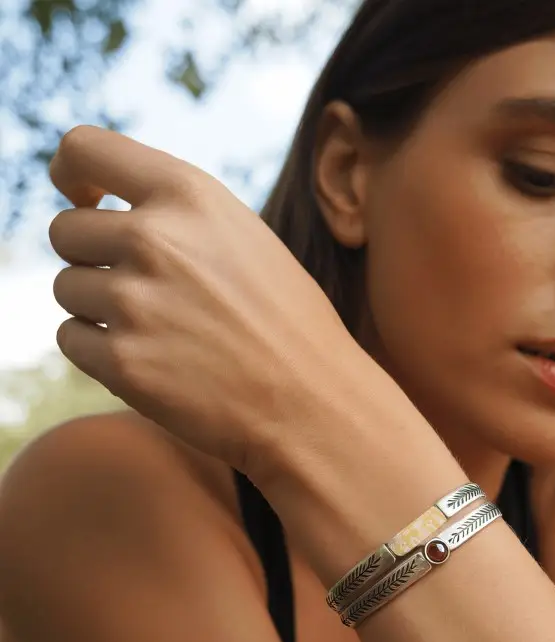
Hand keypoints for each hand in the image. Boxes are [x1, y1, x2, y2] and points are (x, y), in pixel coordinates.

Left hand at [48, 125, 358, 476]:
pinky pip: (71, 339)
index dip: (71, 173)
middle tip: (142, 293)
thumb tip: (103, 214)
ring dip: (97, 309)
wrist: (313, 404)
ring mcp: (133, 302)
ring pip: (68, 288)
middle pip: (65, 231)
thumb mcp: (244, 239)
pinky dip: (99, 353)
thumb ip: (177, 217)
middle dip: (92, 259)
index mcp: (189, 196)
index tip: (82, 199)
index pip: (84, 149)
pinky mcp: (122, 362)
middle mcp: (154, 239)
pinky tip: (152, 362)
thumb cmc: (287, 324)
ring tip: (159, 333)